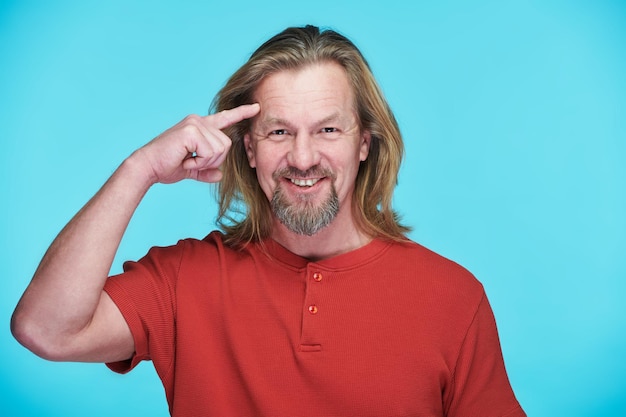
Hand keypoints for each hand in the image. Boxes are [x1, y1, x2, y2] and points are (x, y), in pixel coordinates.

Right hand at [134, 103, 259, 183]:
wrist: (147, 167)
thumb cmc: (166, 166)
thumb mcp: (191, 170)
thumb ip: (206, 171)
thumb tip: (219, 175)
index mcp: (200, 126)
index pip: (225, 118)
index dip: (241, 113)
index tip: (256, 107)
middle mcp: (198, 121)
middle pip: (226, 144)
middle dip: (213, 161)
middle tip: (192, 162)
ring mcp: (195, 124)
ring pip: (220, 149)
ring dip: (205, 162)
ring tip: (188, 161)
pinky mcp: (191, 131)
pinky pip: (210, 152)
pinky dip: (200, 163)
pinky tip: (186, 161)